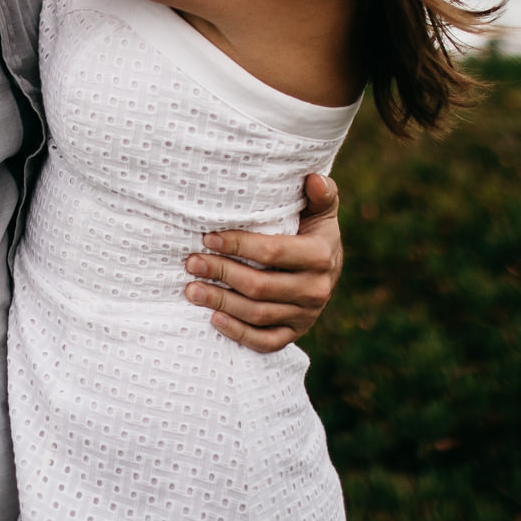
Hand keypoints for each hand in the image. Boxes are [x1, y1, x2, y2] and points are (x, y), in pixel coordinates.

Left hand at [183, 172, 342, 352]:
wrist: (328, 269)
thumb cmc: (312, 230)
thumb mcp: (320, 210)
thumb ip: (321, 193)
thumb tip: (313, 179)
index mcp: (321, 256)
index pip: (272, 251)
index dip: (238, 245)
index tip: (208, 237)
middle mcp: (316, 289)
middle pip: (260, 286)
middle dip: (221, 273)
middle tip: (191, 262)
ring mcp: (306, 315)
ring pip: (258, 314)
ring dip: (221, 303)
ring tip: (191, 289)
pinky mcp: (295, 333)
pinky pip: (265, 341)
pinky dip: (238, 333)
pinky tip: (213, 319)